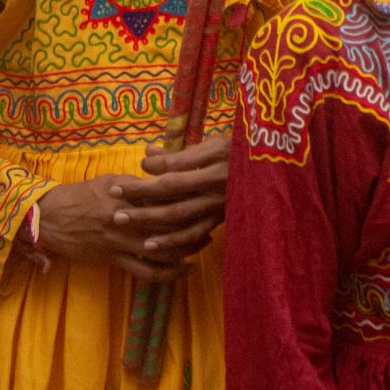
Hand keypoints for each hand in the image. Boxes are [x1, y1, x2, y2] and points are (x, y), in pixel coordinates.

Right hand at [35, 178, 191, 282]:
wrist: (48, 217)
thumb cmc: (81, 194)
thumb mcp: (111, 180)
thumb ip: (139, 181)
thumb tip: (166, 176)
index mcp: (127, 193)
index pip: (165, 195)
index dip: (188, 196)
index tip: (204, 193)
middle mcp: (126, 218)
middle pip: (169, 222)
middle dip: (194, 222)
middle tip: (212, 219)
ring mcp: (120, 241)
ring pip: (163, 250)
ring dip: (187, 248)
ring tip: (203, 243)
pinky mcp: (114, 259)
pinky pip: (146, 272)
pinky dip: (169, 274)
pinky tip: (185, 270)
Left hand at [120, 135, 231, 259]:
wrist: (275, 175)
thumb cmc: (241, 154)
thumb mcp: (215, 144)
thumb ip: (181, 153)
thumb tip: (147, 154)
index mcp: (216, 160)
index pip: (178, 164)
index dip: (154, 166)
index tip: (136, 166)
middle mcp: (216, 185)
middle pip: (172, 191)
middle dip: (140, 194)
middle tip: (114, 195)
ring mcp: (218, 206)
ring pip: (178, 217)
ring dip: (147, 220)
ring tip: (121, 221)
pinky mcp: (219, 222)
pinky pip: (192, 236)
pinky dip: (171, 243)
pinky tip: (150, 245)